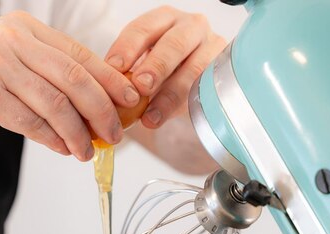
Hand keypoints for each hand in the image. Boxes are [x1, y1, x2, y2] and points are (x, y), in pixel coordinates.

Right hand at [0, 11, 140, 160]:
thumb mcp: (2, 56)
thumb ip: (42, 71)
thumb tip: (89, 102)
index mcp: (23, 29)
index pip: (80, 54)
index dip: (110, 80)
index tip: (130, 100)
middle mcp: (12, 42)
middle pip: (76, 79)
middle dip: (103, 111)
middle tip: (115, 133)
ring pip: (57, 105)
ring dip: (79, 133)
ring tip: (88, 151)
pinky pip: (32, 123)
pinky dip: (53, 139)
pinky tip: (62, 149)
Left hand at [105, 6, 226, 128]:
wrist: (192, 84)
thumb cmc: (163, 71)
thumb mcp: (143, 65)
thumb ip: (128, 74)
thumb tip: (105, 92)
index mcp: (164, 19)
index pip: (144, 28)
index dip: (127, 47)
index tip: (113, 68)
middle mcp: (191, 27)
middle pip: (174, 44)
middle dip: (156, 66)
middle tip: (139, 86)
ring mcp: (212, 47)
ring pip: (194, 68)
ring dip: (170, 94)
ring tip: (150, 115)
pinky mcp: (224, 71)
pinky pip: (206, 88)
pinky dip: (184, 106)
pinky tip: (166, 118)